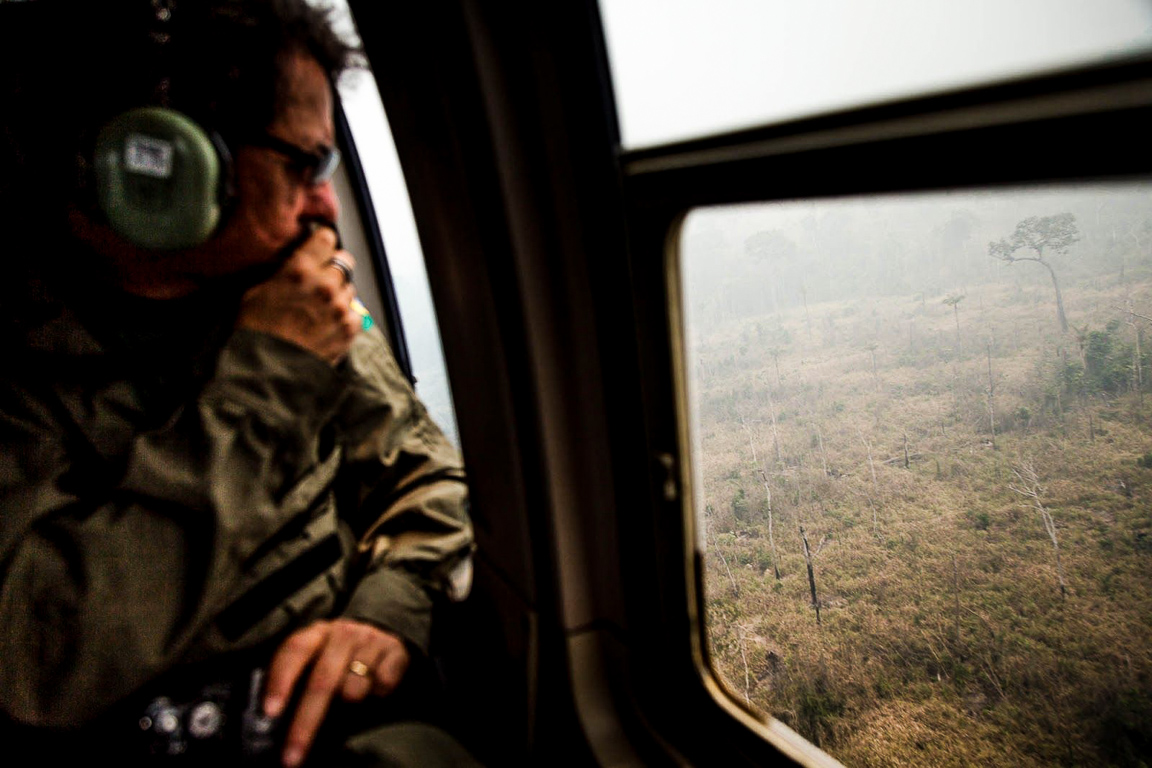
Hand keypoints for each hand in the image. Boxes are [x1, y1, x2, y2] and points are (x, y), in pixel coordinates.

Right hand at [236, 228, 360, 364]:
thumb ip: (284, 274)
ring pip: (350, 288)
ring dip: (339, 294)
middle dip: (333, 268)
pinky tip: (327, 324)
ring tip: (320, 309)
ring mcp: (340, 306)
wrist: (268, 370)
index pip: (326, 238)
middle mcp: (324, 284)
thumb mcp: (258, 291)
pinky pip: (355, 312)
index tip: (321, 248)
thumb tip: (296, 265)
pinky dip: (345, 316)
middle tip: (320, 280)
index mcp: (299, 269)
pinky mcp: (349, 327)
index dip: (323, 244)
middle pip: (344, 261)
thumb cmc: (256, 332)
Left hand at [263, 618, 410, 767]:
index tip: (271, 712)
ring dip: (351, 701)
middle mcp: (342, 633)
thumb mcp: (318, 660)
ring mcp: (370, 639)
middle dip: (306, 722)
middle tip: (294, 754)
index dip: (280, 681)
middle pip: (322, 679)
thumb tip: (273, 718)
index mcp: (316, 634)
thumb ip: (300, 680)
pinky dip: (379, 694)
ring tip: (352, 698)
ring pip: (354, 687)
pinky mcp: (395, 649)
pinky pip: (383, 683)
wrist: (384, 639)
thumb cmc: (342, 658)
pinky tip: (376, 689)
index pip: (294, 651)